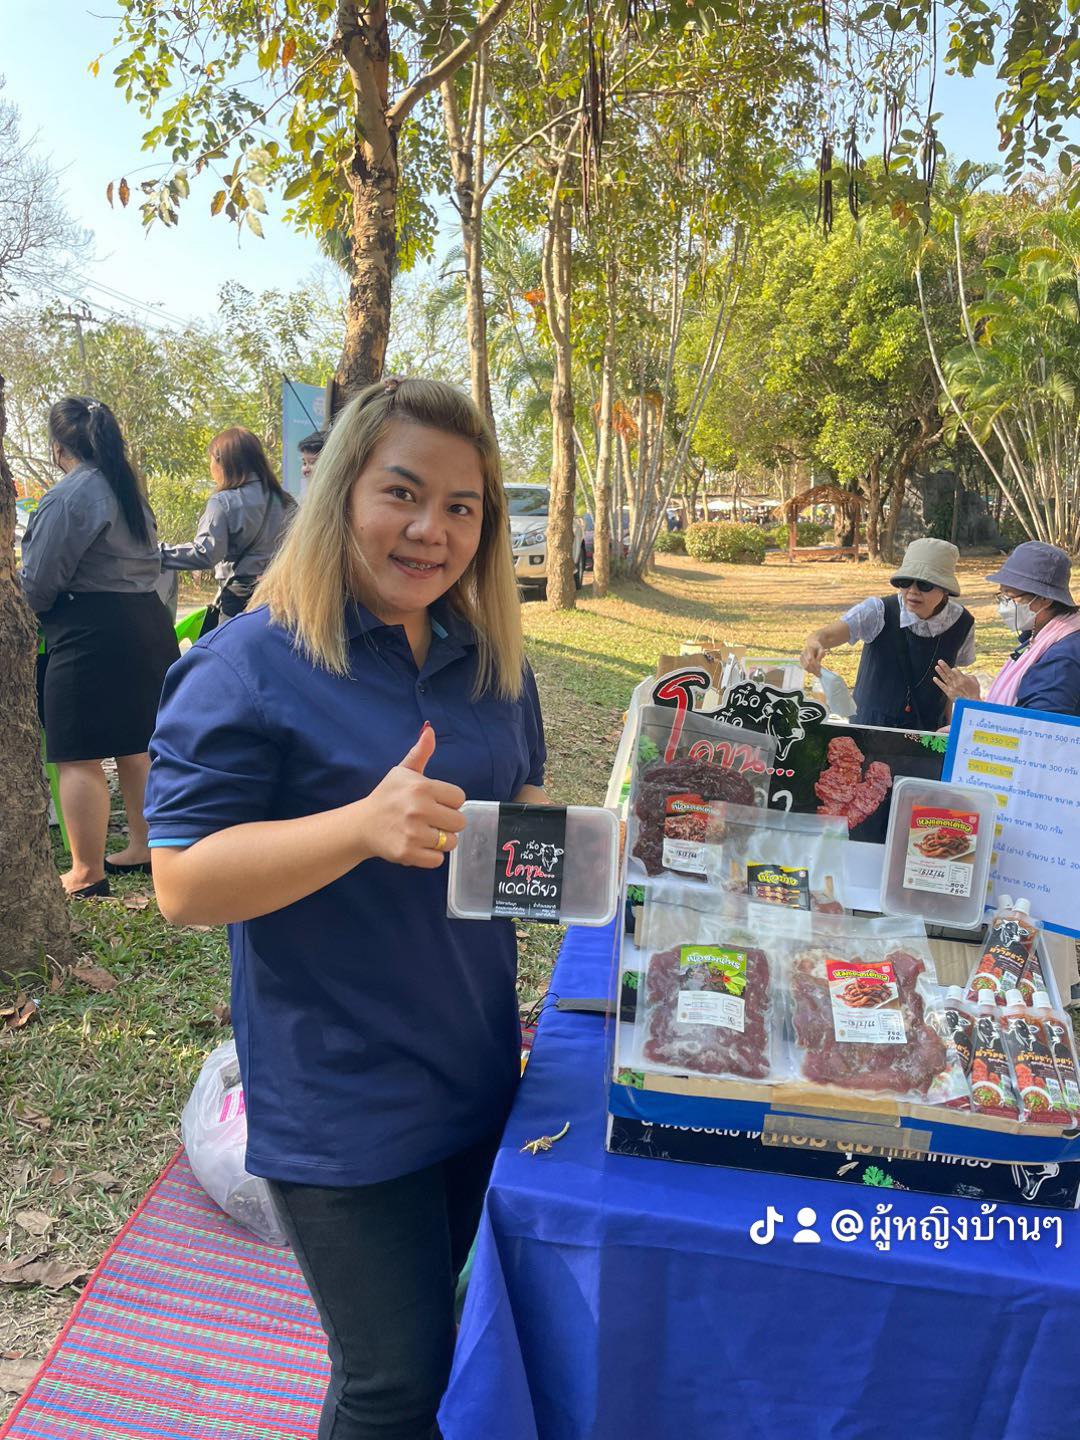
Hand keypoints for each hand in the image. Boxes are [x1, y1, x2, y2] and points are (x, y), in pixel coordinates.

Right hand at [356, 724, 465, 868]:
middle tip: (431, 820)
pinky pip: (438, 860)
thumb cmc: (387, 797)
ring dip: (440, 840)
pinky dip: (431, 856)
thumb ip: (420, 752)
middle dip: (447, 822)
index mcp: (422, 787)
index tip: (435, 803)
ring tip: (424, 833)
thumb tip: (429, 729)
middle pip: (459, 822)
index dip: (449, 802)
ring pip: (451, 842)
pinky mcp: (408, 853)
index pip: (459, 798)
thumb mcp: (402, 772)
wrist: (361, 825)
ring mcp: (413, 833)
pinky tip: (418, 845)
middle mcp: (419, 809)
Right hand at [801, 636, 826, 676]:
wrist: (811, 643)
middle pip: (807, 664)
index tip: (820, 671)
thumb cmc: (818, 647)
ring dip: (811, 671)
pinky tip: (814, 671)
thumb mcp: (822, 649)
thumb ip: (820, 656)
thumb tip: (818, 664)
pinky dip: (809, 670)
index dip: (815, 666)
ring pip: (805, 667)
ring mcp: (801, 657)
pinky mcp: (800, 660)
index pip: (810, 659)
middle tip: (819, 675)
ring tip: (817, 674)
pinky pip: (804, 667)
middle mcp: (803, 653)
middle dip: (814, 671)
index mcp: (809, 649)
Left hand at [933, 660, 979, 702]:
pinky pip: (942, 687)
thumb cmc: (974, 693)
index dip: (954, 669)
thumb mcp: (975, 682)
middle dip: (944, 666)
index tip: (953, 669)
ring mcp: (952, 688)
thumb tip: (964, 674)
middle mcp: (956, 682)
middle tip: (939, 661)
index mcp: (963, 679)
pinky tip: (934, 678)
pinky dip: (938, 682)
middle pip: (949, 672)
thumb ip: (969, 676)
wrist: (971, 704)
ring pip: (945, 678)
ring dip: (940, 672)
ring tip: (936, 667)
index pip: (955, 671)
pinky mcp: (949, 693)